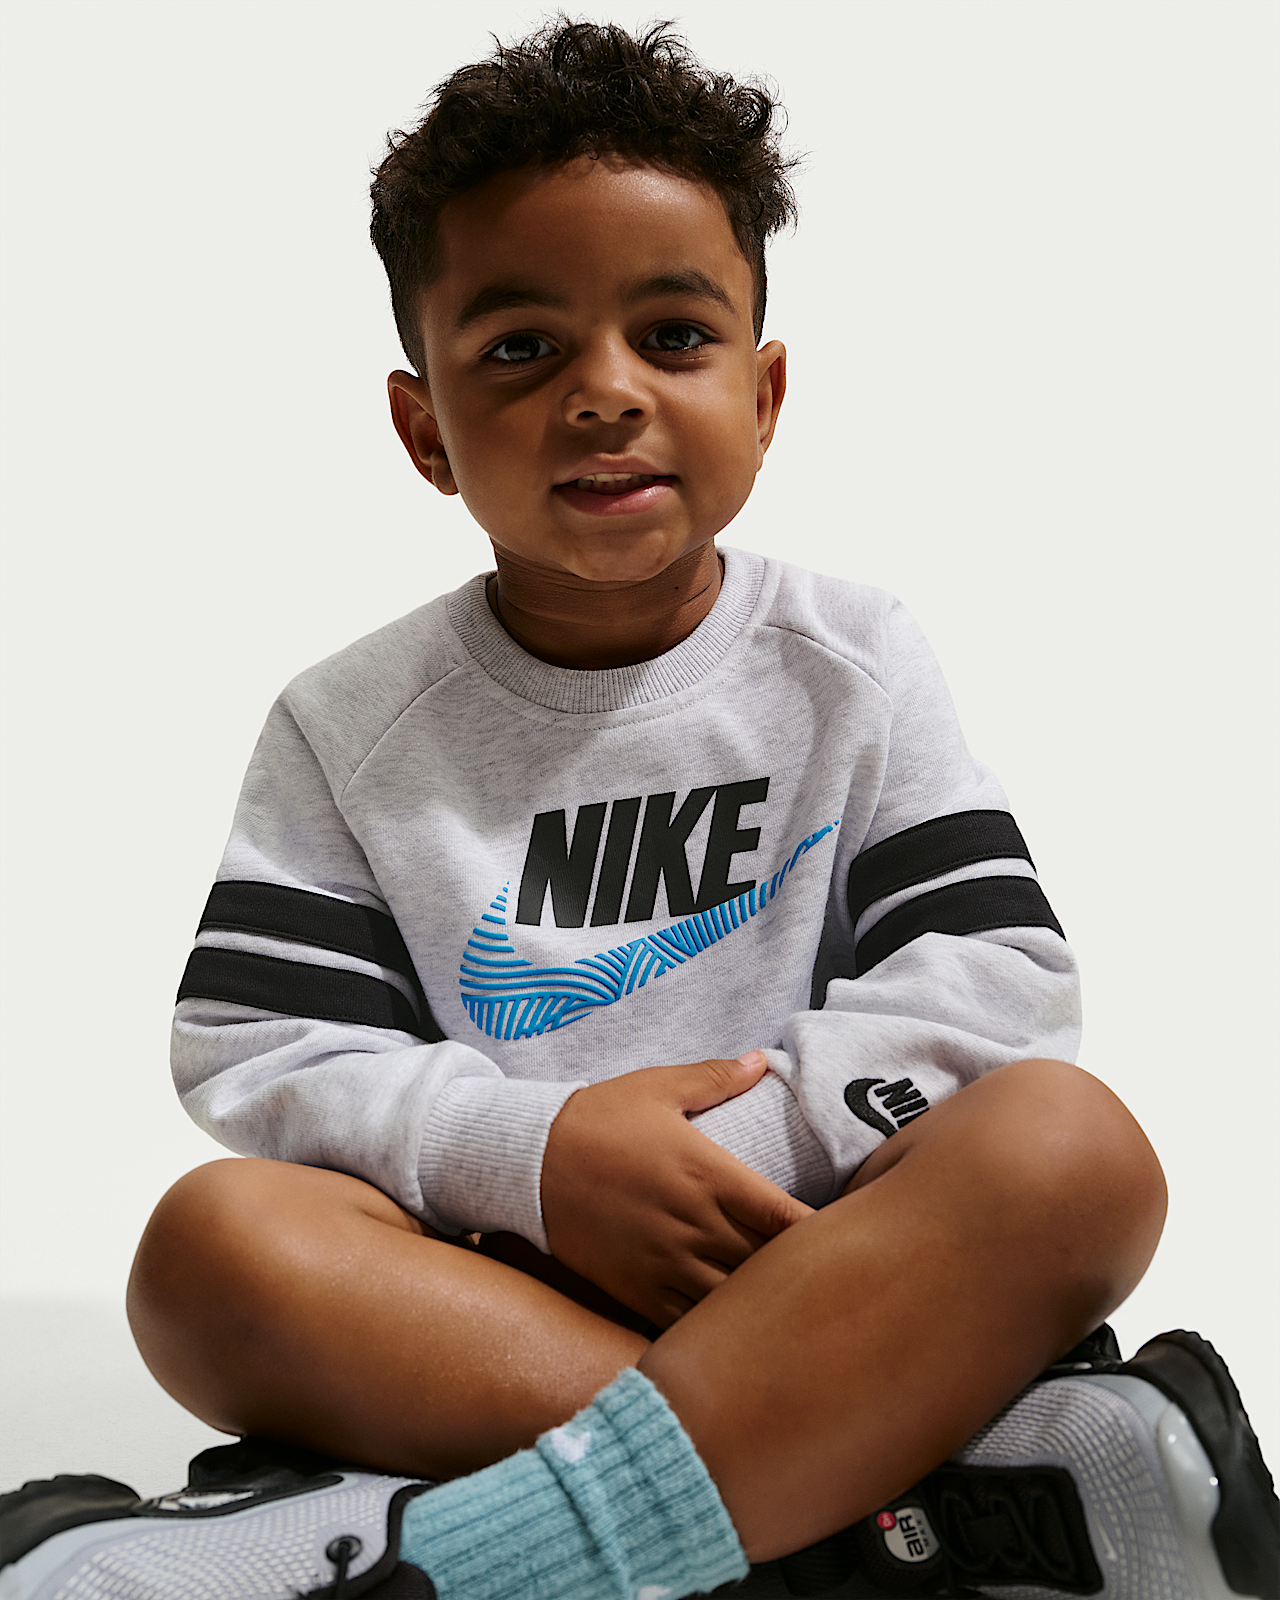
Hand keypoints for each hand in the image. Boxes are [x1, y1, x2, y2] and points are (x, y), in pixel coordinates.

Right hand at [541, 1052, 812, 1327]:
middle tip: (825, 1273)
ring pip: (736, 1302)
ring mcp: (667, 1264)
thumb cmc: (596, 1119)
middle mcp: (695, 1225)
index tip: (845, 1236)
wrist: (526, 1161)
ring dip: (760, 1301)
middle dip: (800, 1271)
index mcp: (710, 1175)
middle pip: (771, 1266)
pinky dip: (716, 1325)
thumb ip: (715, 1078)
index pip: (787, 1218)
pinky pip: (691, 1322)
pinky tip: (731, 1321)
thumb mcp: (657, 1087)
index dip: (822, 1234)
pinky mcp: (638, 1290)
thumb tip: (760, 1060)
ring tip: (782, 1301)